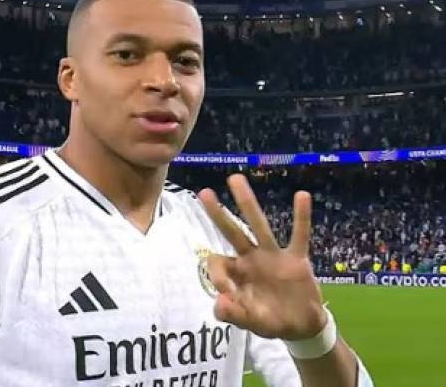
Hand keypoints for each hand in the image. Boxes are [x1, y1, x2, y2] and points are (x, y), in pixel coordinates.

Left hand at [197, 174, 326, 340]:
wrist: (301, 326)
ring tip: (235, 179)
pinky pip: (299, 234)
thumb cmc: (270, 321)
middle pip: (231, 232)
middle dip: (217, 214)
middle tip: (203, 193)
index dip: (216, 274)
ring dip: (247, 203)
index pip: (217, 262)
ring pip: (258, 225)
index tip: (225, 292)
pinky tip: (301, 195)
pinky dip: (301, 217)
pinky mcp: (296, 259)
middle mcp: (251, 259)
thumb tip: (219, 303)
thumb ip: (234, 315)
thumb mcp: (251, 323)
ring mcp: (273, 256)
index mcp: (236, 273)